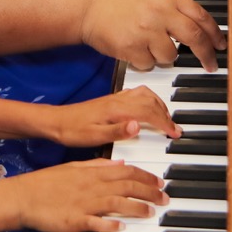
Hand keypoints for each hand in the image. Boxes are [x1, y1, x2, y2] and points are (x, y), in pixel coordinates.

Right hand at [4, 159, 167, 231]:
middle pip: (127, 187)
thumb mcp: (74, 167)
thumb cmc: (48, 183)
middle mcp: (92, 186)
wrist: (24, 196)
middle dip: (150, 192)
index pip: (126, 172)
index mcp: (92, 172)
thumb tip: (120, 164)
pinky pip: (96, 222)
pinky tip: (121, 227)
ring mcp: (84, 204)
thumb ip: (98, 165)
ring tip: (152, 212)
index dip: (146, 177)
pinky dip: (110, 224)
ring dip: (137, 208)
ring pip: (117, 203)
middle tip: (165, 198)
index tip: (160, 182)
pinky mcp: (75, 220)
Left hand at [50, 85, 179, 147]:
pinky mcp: (112, 100)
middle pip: (150, 102)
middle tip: (175, 129)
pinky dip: (149, 100)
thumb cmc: (73, 131)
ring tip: (166, 119)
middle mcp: (118, 100)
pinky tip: (149, 108)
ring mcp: (115, 98)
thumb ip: (117, 131)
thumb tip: (138, 126)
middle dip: (166, 115)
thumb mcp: (94, 136)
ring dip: (159, 105)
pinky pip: (137, 94)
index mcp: (116, 109)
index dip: (164, 122)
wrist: (56, 122)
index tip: (174, 133)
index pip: (148, 112)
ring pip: (145, 95)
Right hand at [79, 0, 225, 70]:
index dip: (215, 32)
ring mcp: (146, 31)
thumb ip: (171, 6)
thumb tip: (197, 25)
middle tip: (210, 64)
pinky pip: (149, 64)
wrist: (87, 8)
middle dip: (206, 54)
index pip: (200, 15)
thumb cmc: (116, 2)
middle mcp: (159, 12)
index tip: (221, 44)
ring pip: (171, 55)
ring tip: (147, 45)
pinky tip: (133, 48)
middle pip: (194, 37)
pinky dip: (144, 61)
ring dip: (163, 56)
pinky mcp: (133, 48)